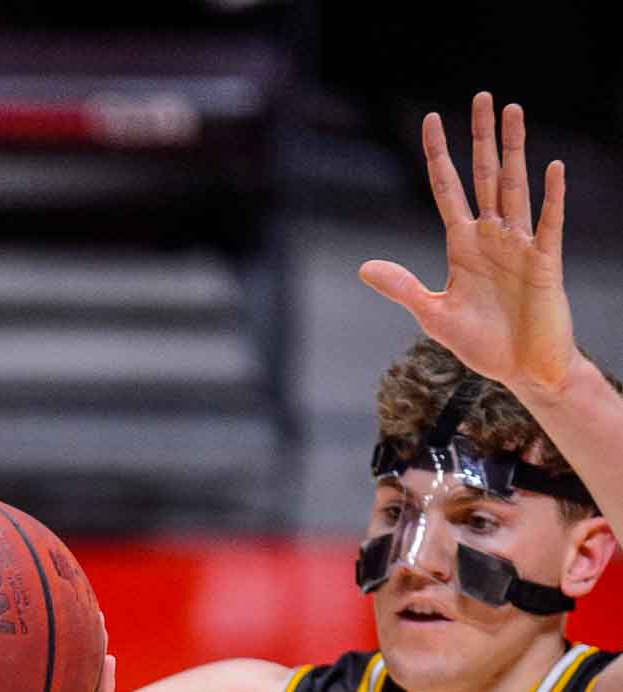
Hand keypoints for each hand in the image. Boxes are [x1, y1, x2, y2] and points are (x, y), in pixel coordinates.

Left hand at [359, 93, 576, 394]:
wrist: (522, 370)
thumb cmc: (482, 343)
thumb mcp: (433, 314)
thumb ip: (402, 287)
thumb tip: (363, 267)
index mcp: (463, 245)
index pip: (447, 189)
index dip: (439, 156)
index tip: (431, 120)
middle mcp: (492, 236)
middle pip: (484, 175)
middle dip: (481, 137)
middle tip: (481, 96)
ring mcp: (520, 245)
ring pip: (516, 186)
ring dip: (514, 150)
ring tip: (513, 111)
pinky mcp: (546, 263)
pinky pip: (549, 223)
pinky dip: (551, 197)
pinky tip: (552, 168)